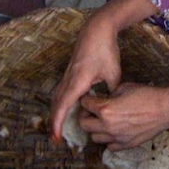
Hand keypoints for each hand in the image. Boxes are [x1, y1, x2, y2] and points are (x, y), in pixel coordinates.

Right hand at [50, 15, 122, 139]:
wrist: (96, 30)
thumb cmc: (105, 50)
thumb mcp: (113, 73)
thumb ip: (111, 92)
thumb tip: (113, 107)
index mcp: (77, 81)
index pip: (63, 105)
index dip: (58, 122)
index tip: (57, 136)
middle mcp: (68, 79)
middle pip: (56, 104)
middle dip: (54, 122)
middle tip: (56, 139)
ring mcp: (67, 75)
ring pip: (57, 97)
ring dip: (56, 112)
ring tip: (59, 127)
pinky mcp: (69, 72)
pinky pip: (61, 91)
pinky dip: (60, 103)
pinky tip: (66, 109)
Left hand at [78, 83, 168, 149]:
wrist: (165, 109)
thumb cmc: (147, 95)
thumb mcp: (124, 87)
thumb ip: (111, 95)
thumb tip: (106, 99)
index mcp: (105, 109)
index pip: (85, 104)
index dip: (86, 100)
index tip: (89, 99)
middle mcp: (108, 126)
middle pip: (84, 125)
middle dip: (85, 116)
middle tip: (91, 112)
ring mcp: (117, 137)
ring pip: (95, 138)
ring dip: (96, 130)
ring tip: (103, 123)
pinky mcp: (126, 144)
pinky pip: (110, 146)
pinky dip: (109, 140)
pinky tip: (114, 131)